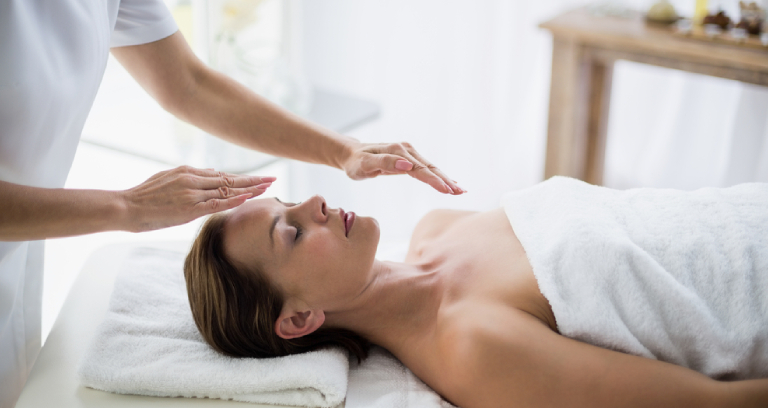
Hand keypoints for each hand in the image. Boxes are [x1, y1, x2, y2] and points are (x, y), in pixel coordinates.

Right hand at [118, 166, 273, 231]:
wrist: (125, 206)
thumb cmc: (143, 197)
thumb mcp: (167, 178)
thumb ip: (189, 177)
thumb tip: (210, 173)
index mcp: (188, 172)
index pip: (221, 175)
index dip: (242, 178)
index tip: (258, 178)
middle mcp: (193, 179)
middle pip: (229, 179)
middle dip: (253, 180)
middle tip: (272, 178)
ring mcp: (192, 193)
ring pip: (227, 190)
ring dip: (249, 189)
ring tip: (268, 187)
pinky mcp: (188, 208)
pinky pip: (216, 203)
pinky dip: (234, 200)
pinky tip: (248, 197)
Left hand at [341, 142, 464, 194]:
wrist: (351, 154)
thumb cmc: (356, 162)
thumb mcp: (365, 165)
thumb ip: (385, 164)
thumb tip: (407, 165)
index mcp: (398, 152)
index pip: (420, 169)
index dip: (434, 180)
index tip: (447, 190)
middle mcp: (406, 150)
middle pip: (430, 167)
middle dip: (446, 180)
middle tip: (460, 192)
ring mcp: (408, 153)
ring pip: (431, 168)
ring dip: (446, 179)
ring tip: (460, 190)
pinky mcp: (408, 158)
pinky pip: (426, 168)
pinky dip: (438, 175)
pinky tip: (448, 182)